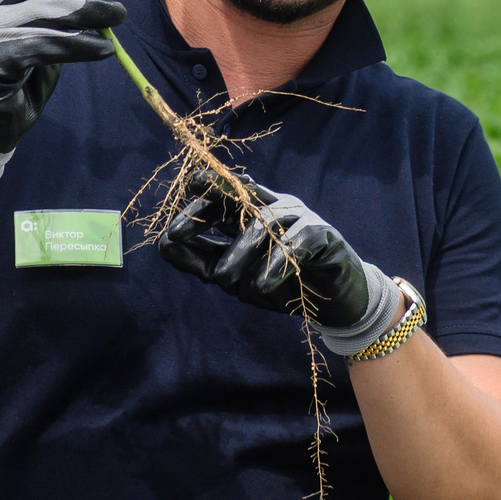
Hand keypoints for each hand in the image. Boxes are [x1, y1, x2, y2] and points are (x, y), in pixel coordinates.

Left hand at [158, 168, 407, 355]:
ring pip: (263, 223)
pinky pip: (296, 242)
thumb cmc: (283, 284)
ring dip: (240, 253)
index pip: (222, 197)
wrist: (336, 305)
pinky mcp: (325, 234)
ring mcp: (301, 217)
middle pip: (238, 194)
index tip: (169, 217)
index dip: (197, 200)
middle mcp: (275, 207)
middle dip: (205, 208)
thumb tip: (163, 244)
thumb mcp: (236, 277)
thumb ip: (203, 261)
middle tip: (176, 232)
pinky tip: (261, 285)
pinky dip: (276, 264)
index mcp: (252, 212)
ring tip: (226, 282)